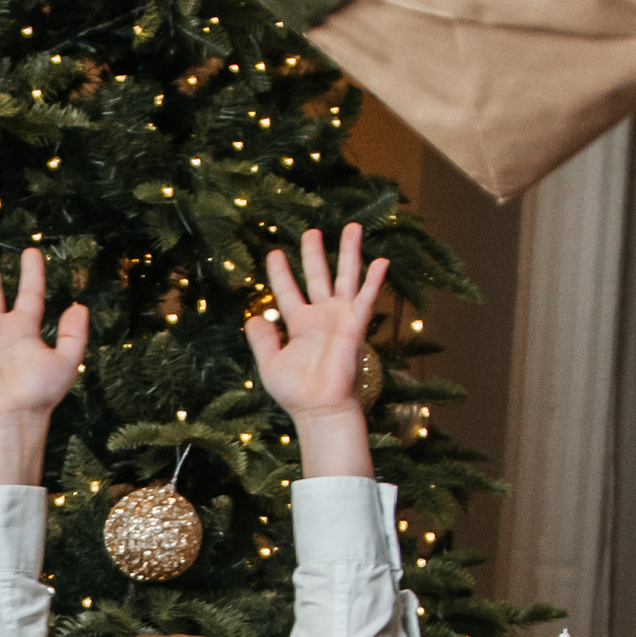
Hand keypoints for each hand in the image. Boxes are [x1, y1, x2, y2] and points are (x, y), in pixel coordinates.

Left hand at [247, 225, 385, 473]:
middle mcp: (321, 316)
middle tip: (312, 231)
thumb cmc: (295, 391)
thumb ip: (261, 338)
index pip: (288, 290)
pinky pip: (366, 298)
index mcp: (299, 323)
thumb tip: (254, 315)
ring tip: (352, 227)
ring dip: (349, 252)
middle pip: (318, 276)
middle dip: (314, 253)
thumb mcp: (268, 363)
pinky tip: (381, 261)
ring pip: (345, 277)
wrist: (318, 408)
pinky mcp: (354, 325)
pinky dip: (374, 280)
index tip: (274, 252)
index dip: (280, 272)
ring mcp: (339, 318)